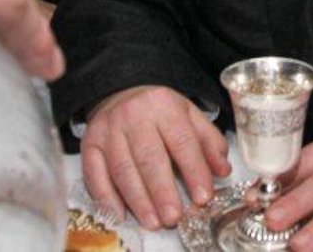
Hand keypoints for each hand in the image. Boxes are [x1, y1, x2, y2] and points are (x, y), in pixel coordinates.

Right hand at [82, 84, 229, 229]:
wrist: (120, 90)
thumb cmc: (159, 109)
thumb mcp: (189, 114)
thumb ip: (209, 141)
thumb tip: (223, 170)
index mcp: (164, 106)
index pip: (182, 141)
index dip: (194, 171)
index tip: (203, 197)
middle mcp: (134, 116)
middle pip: (149, 158)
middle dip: (163, 192)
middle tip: (174, 217)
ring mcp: (109, 130)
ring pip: (123, 169)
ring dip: (138, 200)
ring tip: (153, 221)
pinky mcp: (89, 143)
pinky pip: (94, 173)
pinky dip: (106, 197)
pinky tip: (120, 214)